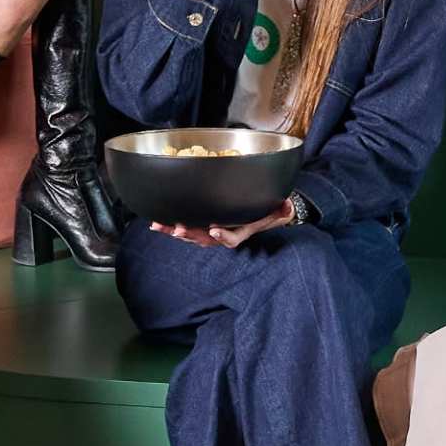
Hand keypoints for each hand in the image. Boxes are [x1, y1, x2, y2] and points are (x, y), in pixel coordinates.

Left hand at [150, 206, 296, 250]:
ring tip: (160, 226)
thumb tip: (287, 206)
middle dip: (190, 234)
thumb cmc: (270, 211)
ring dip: (176, 231)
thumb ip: (282, 209)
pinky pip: (188, 228)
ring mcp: (212, 232)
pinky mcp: (204, 226)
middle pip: (205, 240)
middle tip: (178, 229)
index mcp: (241, 232)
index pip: (232, 239)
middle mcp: (224, 235)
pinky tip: (159, 222)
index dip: (223, 236)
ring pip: (192, 236)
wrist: (265, 215)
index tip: (214, 231)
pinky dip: (173, 226)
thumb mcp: (278, 210)